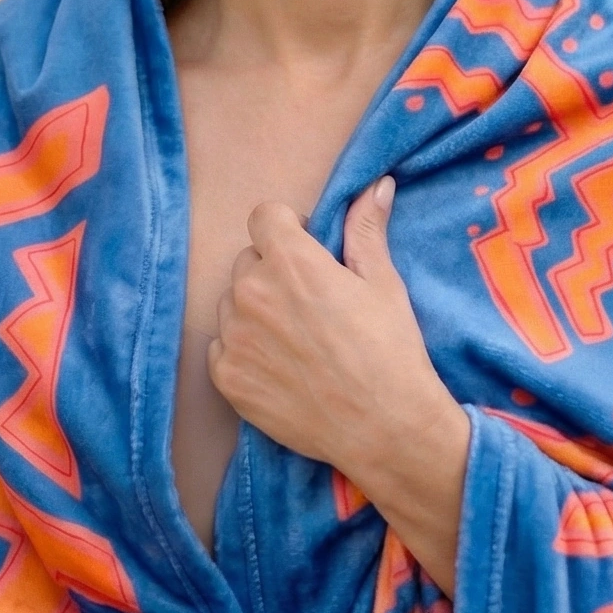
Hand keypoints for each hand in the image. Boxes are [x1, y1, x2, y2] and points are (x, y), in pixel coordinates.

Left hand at [207, 177, 468, 593]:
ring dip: (255, 311)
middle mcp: (252, 293)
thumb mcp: (383, 284)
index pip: (263, 217)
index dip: (287, 227)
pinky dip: (244, 350)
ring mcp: (234, 337)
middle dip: (272, 270)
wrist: (383, 427)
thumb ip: (366, 230)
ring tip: (296, 339)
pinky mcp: (226, 377)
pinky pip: (222, 346)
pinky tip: (281, 365)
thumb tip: (376, 185)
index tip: (306, 247)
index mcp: (291, 261)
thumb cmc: (390, 351)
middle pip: (247, 261)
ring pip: (232, 304)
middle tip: (308, 303)